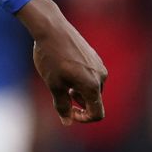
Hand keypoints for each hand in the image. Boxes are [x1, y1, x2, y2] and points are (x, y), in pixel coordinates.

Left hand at [17, 0, 107, 123]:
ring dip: (77, 91)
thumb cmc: (51, 57)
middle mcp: (101, 76)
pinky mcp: (94, 57)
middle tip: (59, 92)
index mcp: (92, 86)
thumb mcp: (54, 85)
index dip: (83, 119)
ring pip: (91, 88)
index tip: (68, 112)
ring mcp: (99, 65)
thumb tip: (67, 122)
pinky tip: (64, 68)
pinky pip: (90, 76)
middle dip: (77, 103)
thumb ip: (62, 106)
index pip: (96, 114)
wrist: (51, 29)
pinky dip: (79, 79)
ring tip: (60, 79)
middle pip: (93, 101)